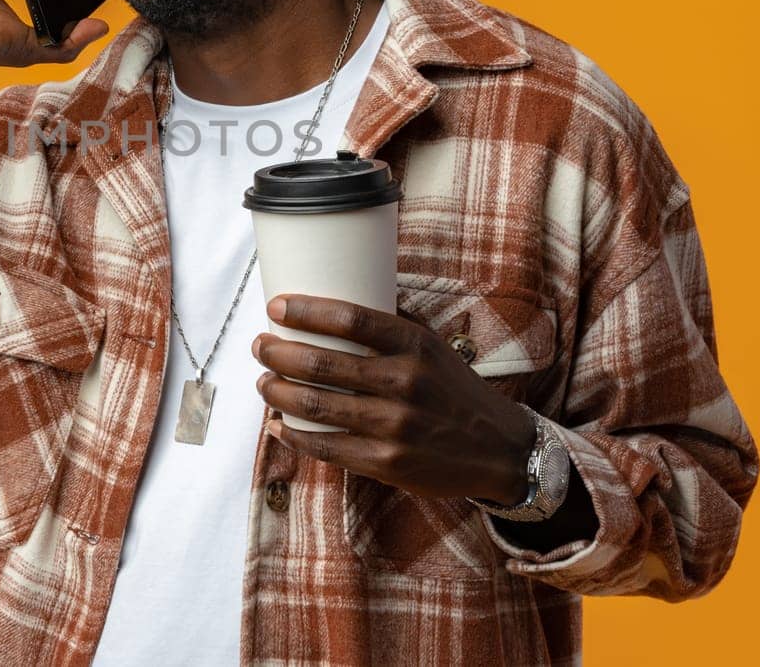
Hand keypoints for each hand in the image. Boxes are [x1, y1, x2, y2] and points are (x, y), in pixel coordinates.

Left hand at [253, 294, 535, 503]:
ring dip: (277, 392)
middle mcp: (405, 382)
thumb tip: (339, 295)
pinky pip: (326, 448)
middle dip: (278, 353)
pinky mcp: (387, 463)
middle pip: (322, 363)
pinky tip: (276, 425)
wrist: (498, 449)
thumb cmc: (453, 389)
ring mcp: (395, 426)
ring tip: (263, 381)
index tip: (275, 306)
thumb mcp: (433, 346)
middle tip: (260, 346)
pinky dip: (293, 436)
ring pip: (316, 406)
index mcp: (415, 345)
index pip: (350, 318)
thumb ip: (392, 324)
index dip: (306, 310)